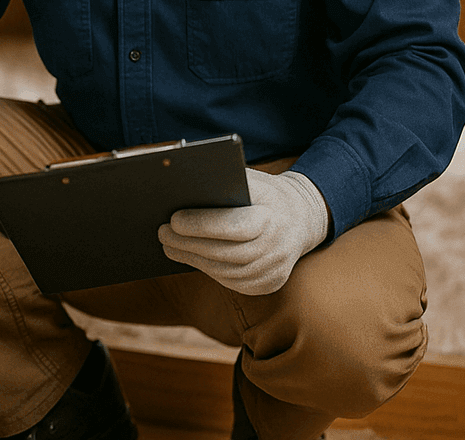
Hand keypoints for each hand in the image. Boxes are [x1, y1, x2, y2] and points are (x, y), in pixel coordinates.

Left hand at [158, 168, 328, 295]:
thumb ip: (224, 183)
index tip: (173, 219)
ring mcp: (276, 269)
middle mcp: (278, 247)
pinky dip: (209, 271)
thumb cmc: (266, 194)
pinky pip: (234, 282)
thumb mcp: (252, 180)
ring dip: (194, 260)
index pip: (235, 226)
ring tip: (169, 246)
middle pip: (227, 253)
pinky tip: (191, 258)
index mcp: (274, 216)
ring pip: (227, 271)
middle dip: (189, 244)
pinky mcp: (270, 284)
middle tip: (162, 234)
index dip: (202, 225)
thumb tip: (181, 185)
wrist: (301, 217)